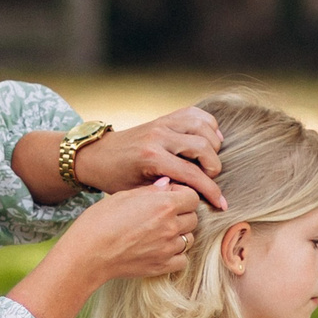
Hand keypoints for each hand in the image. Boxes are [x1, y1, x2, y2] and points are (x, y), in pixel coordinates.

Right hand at [56, 180, 202, 280]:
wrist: (88, 253)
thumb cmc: (100, 220)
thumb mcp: (123, 196)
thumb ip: (151, 191)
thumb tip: (167, 185)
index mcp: (164, 204)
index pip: (192, 197)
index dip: (183, 195)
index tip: (171, 198)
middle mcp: (170, 226)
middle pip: (193, 218)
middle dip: (182, 214)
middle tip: (163, 215)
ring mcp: (168, 248)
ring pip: (189, 238)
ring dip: (179, 234)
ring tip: (160, 233)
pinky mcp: (162, 266)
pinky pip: (182, 259)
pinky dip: (175, 255)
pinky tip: (160, 249)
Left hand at [72, 106, 227, 209]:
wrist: (97, 155)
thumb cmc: (115, 177)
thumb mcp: (138, 192)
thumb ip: (166, 192)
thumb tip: (195, 195)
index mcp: (151, 157)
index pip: (193, 174)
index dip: (211, 191)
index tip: (220, 203)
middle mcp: (159, 136)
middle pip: (203, 147)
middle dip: (214, 167)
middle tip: (209, 180)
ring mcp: (162, 123)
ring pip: (203, 127)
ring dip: (213, 145)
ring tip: (209, 162)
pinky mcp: (164, 117)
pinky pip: (194, 114)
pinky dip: (207, 125)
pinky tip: (208, 140)